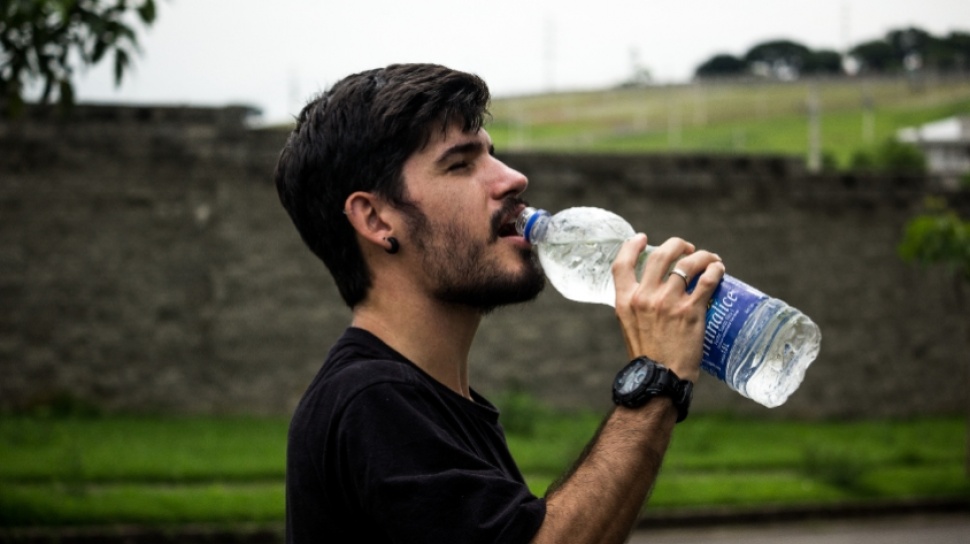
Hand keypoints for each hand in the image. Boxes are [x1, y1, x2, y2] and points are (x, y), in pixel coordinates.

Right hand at [612, 234, 724, 381]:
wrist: (659, 381)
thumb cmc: (647, 358)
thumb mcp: (630, 327)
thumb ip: (637, 307)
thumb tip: (651, 294)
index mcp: (625, 301)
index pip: (621, 264)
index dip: (631, 245)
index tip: (642, 238)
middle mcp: (645, 297)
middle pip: (660, 255)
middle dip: (676, 245)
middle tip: (687, 249)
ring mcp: (668, 302)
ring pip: (687, 263)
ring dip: (702, 256)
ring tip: (710, 259)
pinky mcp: (691, 311)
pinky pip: (707, 280)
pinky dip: (715, 270)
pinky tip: (719, 270)